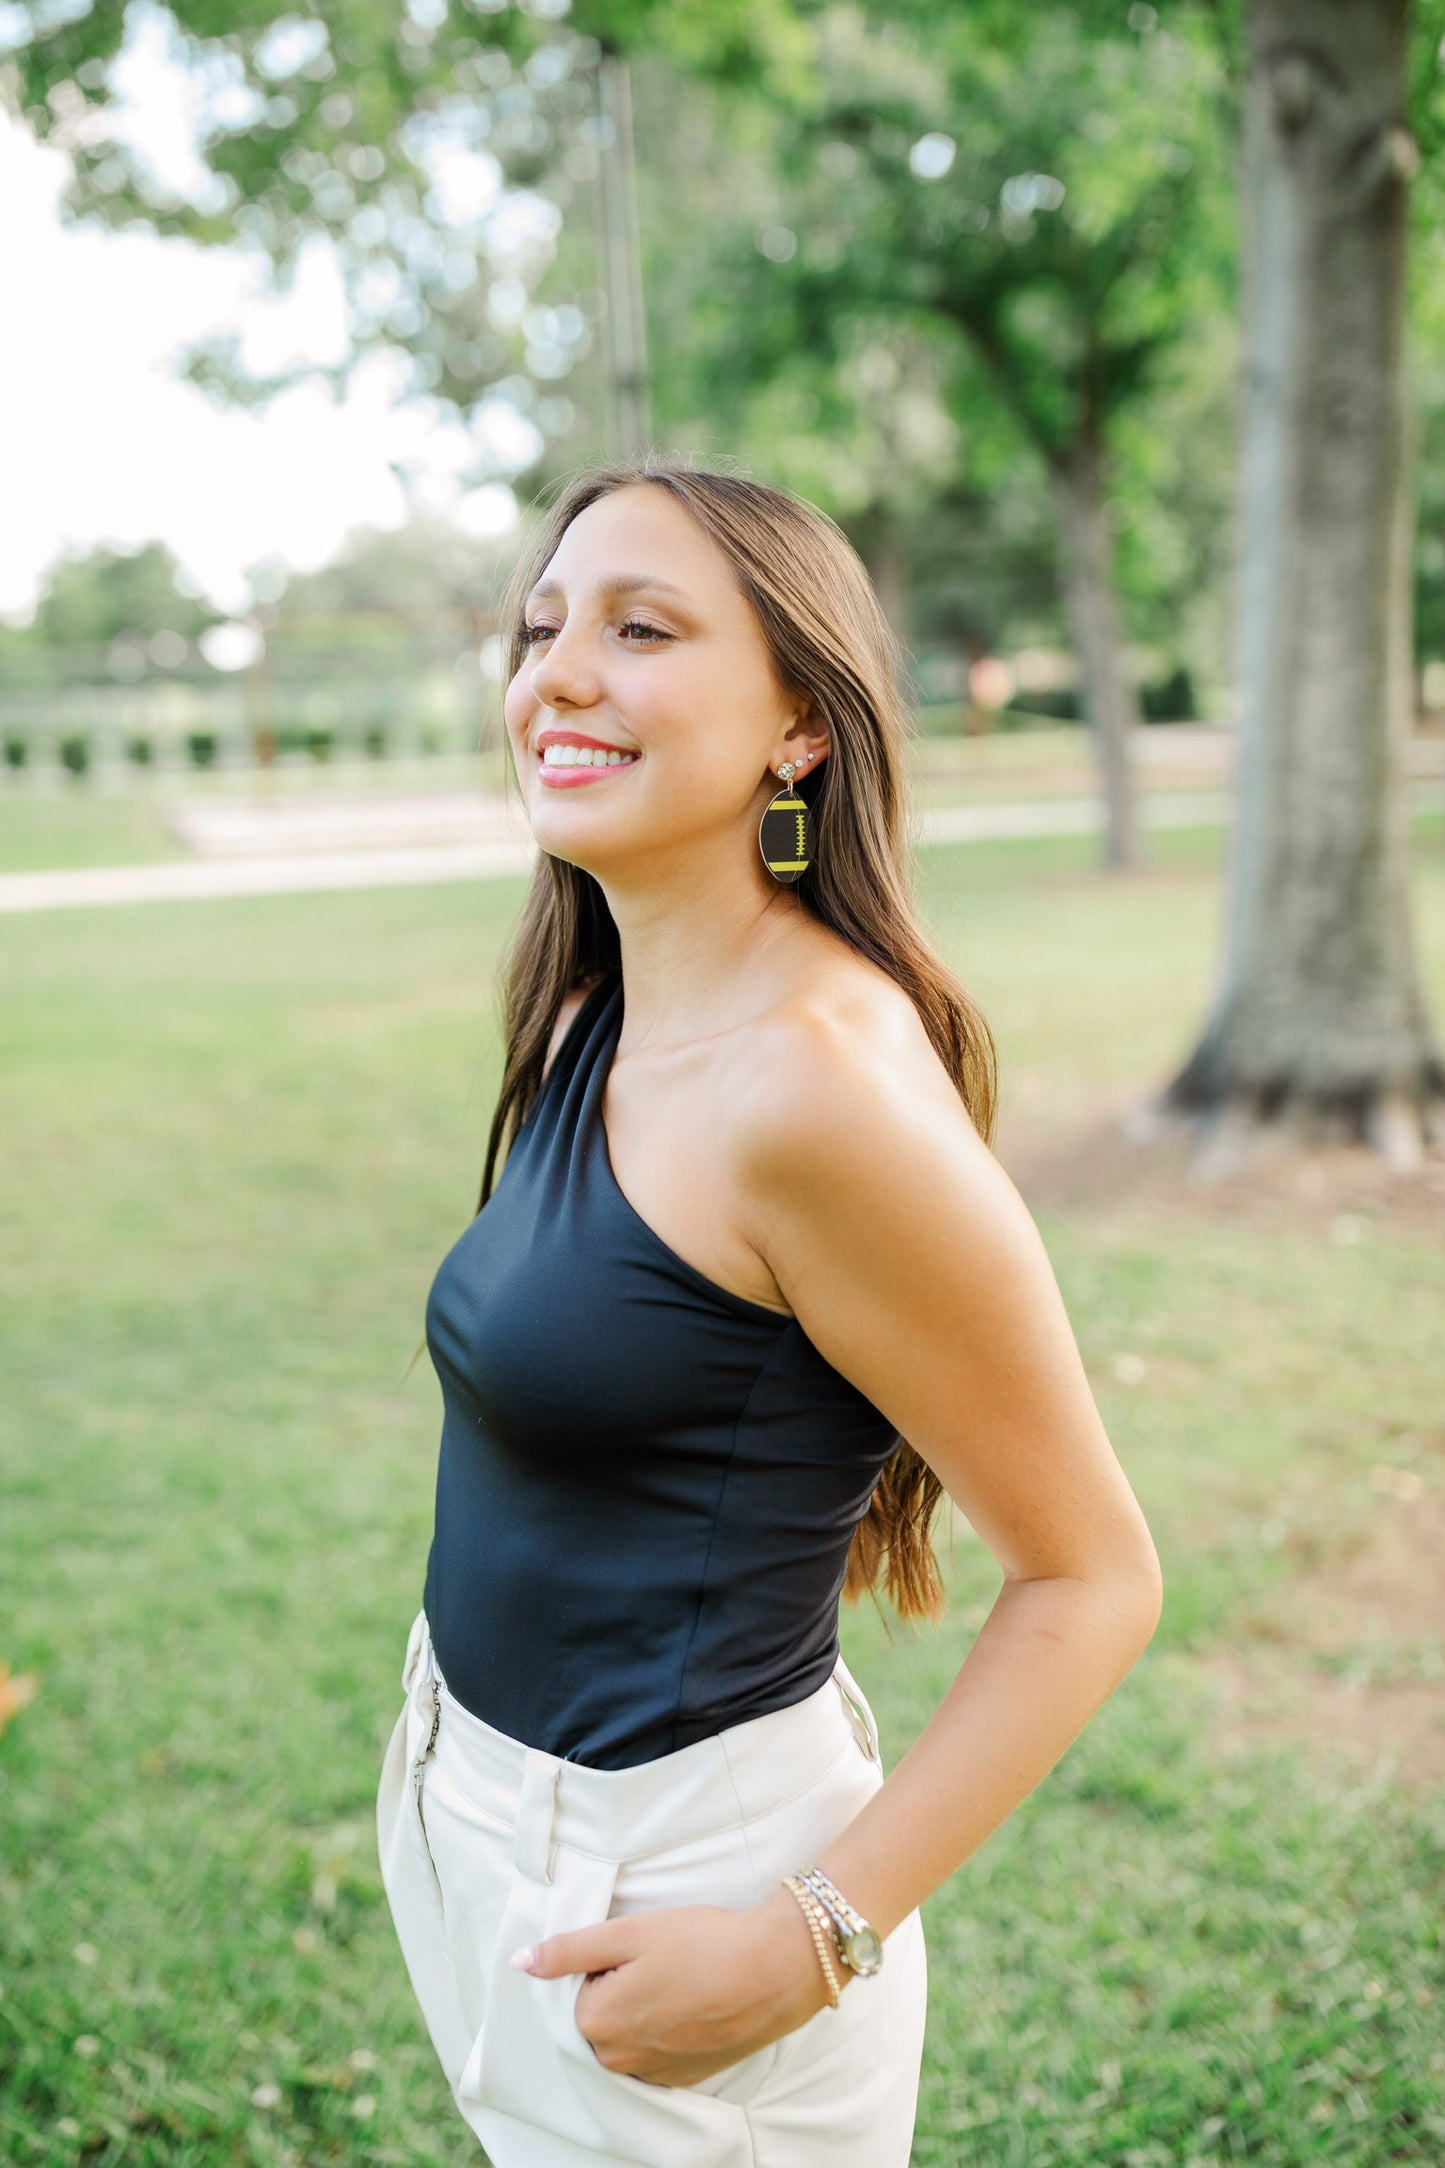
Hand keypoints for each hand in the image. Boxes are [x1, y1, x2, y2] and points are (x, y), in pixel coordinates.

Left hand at [508, 1887, 839, 2086]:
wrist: (773, 1971)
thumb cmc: (700, 1943)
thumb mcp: (628, 1933)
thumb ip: (569, 1950)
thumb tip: (520, 1963)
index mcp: (596, 2022)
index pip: (578, 1986)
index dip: (607, 1960)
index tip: (639, 1947)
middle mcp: (617, 2059)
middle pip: (599, 2016)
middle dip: (619, 1987)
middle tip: (662, 1960)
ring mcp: (652, 2073)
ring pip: (627, 2036)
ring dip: (643, 2010)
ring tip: (680, 1980)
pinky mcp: (684, 2078)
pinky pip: (655, 2054)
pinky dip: (665, 2030)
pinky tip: (693, 2004)